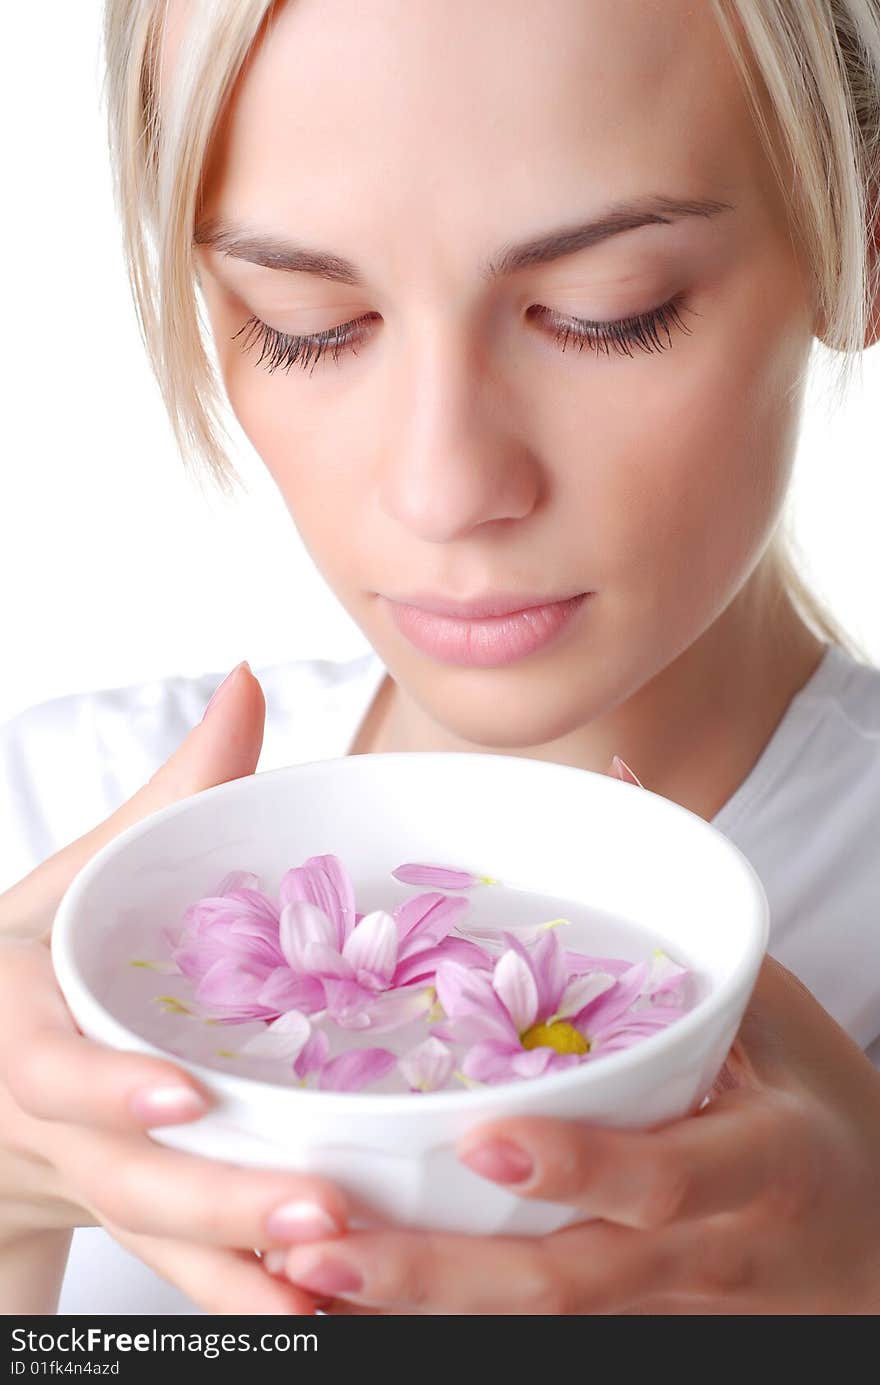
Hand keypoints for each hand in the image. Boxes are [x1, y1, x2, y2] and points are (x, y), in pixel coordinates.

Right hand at [0, 662, 348, 1313]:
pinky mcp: (133, 1221)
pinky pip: (190, 1278)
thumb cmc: (31, 966)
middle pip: (124, 1183)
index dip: (106, 1089)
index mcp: (19, 1029)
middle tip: (322, 1215)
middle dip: (213, 1210)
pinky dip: (253, 1301)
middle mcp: (50, 1123)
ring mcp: (91, 1184)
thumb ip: (171, 792)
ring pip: (161, 1248)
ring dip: (246, 1279)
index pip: (50, 1069)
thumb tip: (251, 678)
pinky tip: (340, 1311)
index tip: (182, 1094)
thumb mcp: (76, 878)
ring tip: (345, 1289)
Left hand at [266, 955, 879, 1313]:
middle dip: (441, 1272)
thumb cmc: (817, 1106)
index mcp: (755, 1163)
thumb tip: (621, 784)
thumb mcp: (778, 1009)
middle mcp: (700, 1249)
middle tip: (325, 1239)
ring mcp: (657, 1300)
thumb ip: (693, 912)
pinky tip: (344, 1300)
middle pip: (567, 1278)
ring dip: (416, 1304)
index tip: (481, 1140)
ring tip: (306, 1273)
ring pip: (531, 1317)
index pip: (661, 1176)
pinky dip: (439, 1318)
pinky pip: (526, 1327)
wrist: (874, 1239)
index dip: (577, 1166)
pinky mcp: (625, 1319)